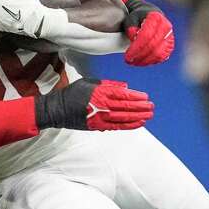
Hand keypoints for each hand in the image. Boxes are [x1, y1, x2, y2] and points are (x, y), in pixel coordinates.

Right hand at [35, 79, 153, 130]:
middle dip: (141, 107)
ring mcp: (100, 116)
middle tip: (152, 107)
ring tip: (149, 115)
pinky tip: (139, 123)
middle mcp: (102, 104)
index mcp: (100, 92)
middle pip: (126, 106)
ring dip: (138, 116)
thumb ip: (108, 84)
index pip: (123, 94)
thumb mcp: (89, 82)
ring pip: (124, 117)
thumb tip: (125, 86)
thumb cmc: (72, 93)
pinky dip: (129, 125)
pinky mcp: (98, 126)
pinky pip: (117, 126)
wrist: (57, 109)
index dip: (136, 96)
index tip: (146, 97)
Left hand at [122, 0, 174, 65]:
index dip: (136, 48)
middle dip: (140, 56)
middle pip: (153, 46)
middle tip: (129, 61)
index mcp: (155, 17)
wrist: (150, 15)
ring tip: (134, 62)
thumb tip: (134, 40)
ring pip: (159, 54)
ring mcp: (170, 36)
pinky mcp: (170, 45)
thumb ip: (131, 29)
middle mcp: (166, 26)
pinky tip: (142, 61)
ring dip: (146, 61)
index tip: (127, 56)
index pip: (146, 36)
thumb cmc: (138, 17)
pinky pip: (162, 57)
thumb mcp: (130, 19)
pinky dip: (152, 61)